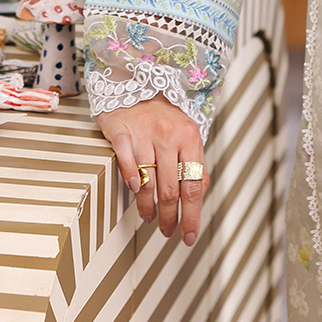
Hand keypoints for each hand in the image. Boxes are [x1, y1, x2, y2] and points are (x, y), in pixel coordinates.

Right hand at [97, 95, 209, 245]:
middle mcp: (169, 136)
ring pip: (148, 181)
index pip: (194, 186)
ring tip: (149, 218)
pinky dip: (130, 180)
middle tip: (168, 232)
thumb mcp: (187, 136)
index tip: (189, 236)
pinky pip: (126, 161)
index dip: (192, 215)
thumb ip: (195, 163)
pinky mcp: (121, 131)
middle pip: (171, 189)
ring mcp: (144, 133)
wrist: (136, 84)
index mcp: (190, 138)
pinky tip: (132, 192)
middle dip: (171, 218)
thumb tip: (200, 196)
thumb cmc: (164, 118)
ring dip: (149, 207)